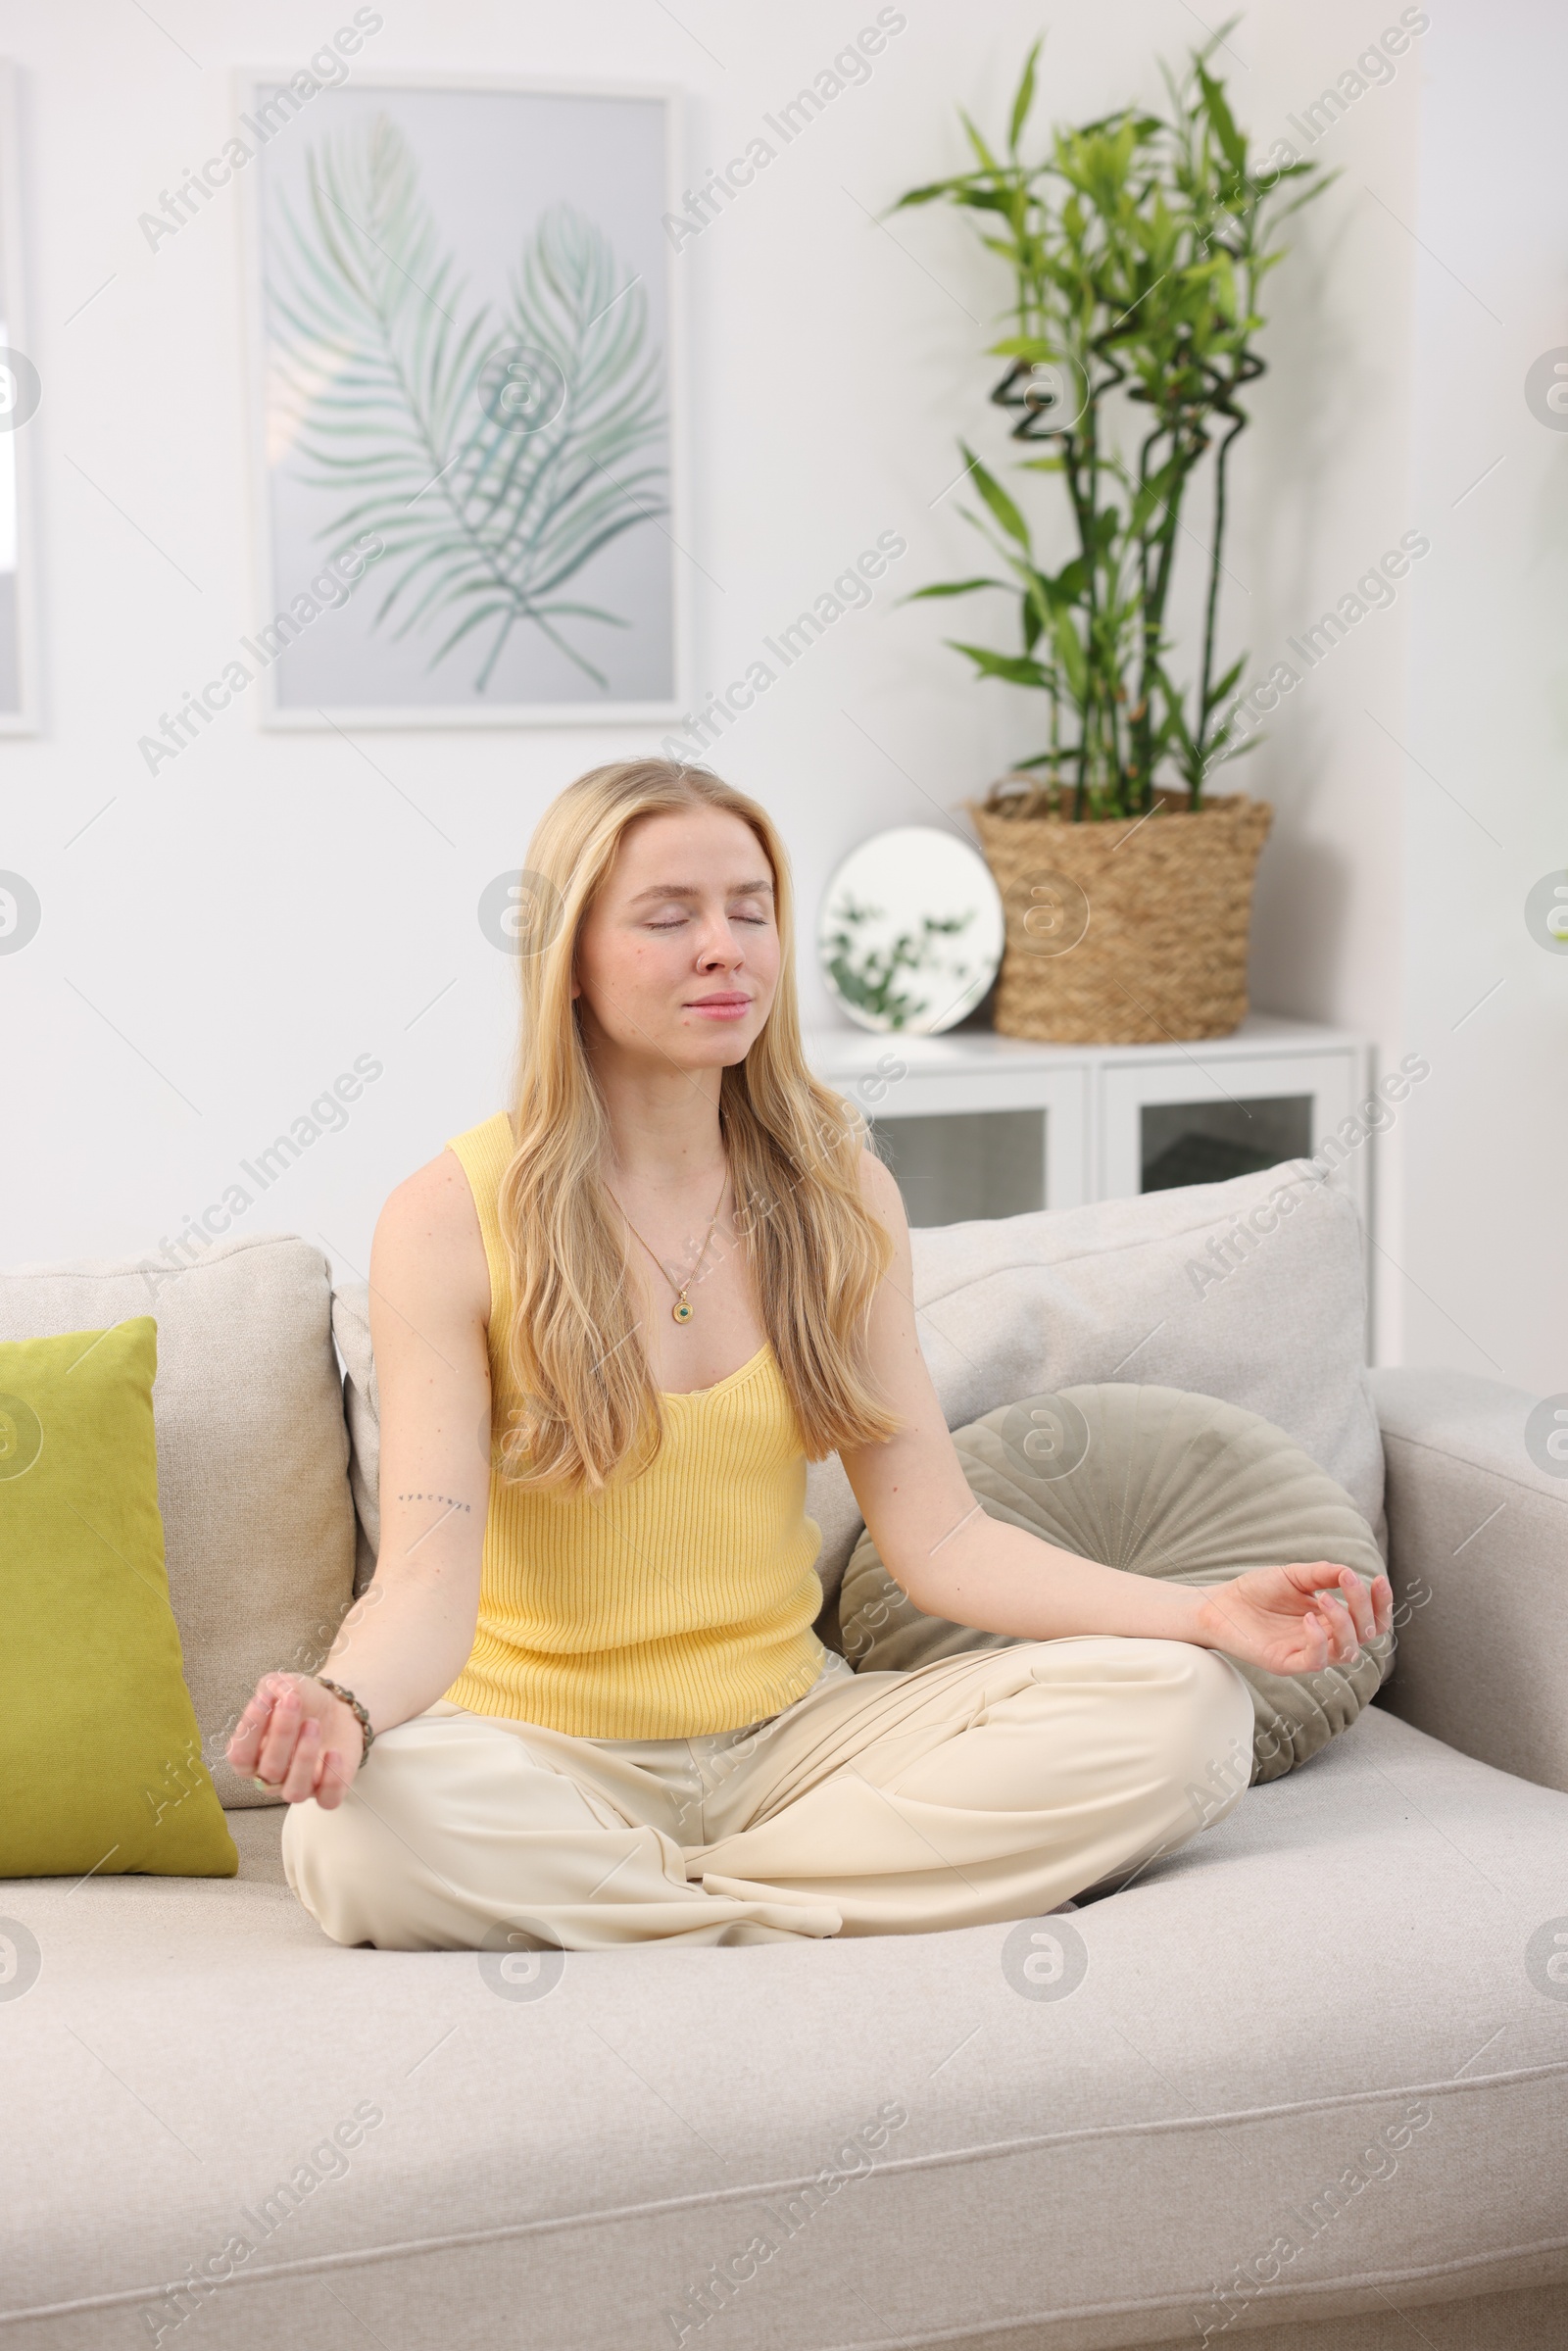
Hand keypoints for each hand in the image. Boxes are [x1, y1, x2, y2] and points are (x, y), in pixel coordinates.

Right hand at [226, 1673, 363, 1809]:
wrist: (337, 1707)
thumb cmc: (302, 1701)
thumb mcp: (284, 1685)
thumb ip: (273, 1687)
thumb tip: (273, 1695)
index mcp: (252, 1755)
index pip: (239, 1757)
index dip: (249, 1730)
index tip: (265, 1699)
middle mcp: (272, 1777)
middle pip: (269, 1770)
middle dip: (281, 1734)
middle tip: (294, 1702)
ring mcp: (300, 1786)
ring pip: (294, 1792)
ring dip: (304, 1758)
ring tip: (313, 1724)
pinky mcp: (328, 1791)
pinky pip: (327, 1800)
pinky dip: (332, 1779)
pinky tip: (334, 1752)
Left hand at [1194, 1563, 1392, 1677]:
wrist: (1220, 1603)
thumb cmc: (1256, 1590)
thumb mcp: (1293, 1575)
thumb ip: (1322, 1573)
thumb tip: (1351, 1571)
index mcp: (1331, 1619)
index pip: (1371, 1620)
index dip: (1381, 1604)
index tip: (1379, 1580)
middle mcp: (1325, 1639)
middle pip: (1366, 1634)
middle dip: (1363, 1607)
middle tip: (1347, 1580)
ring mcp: (1307, 1653)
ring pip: (1348, 1651)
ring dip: (1344, 1622)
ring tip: (1323, 1597)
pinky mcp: (1288, 1664)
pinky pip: (1316, 1661)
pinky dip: (1319, 1640)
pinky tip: (1308, 1618)